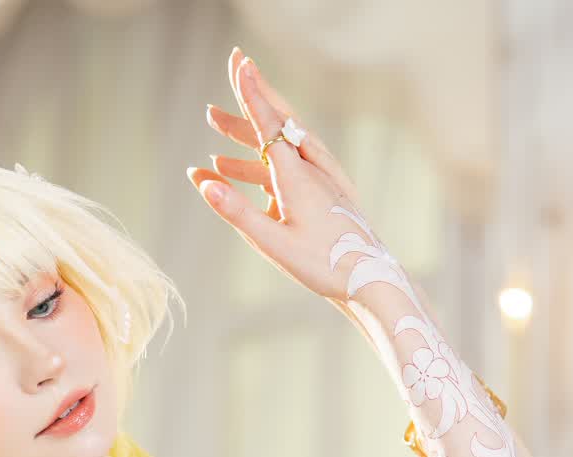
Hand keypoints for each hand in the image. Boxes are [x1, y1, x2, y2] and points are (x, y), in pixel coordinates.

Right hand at [188, 47, 369, 301]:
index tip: (240, 61)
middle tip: (234, 65)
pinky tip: (231, 172)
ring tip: (212, 131)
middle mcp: (308, 169)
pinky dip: (256, 164)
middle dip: (252, 95)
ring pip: (277, 145)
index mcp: (296, 176)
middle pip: (277, 121)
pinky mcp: (318, 193)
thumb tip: (204, 184)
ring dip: (244, 136)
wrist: (367, 279)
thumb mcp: (273, 242)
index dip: (252, 91)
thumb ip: (237, 212)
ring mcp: (315, 179)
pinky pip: (282, 169)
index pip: (269, 122)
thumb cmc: (324, 265)